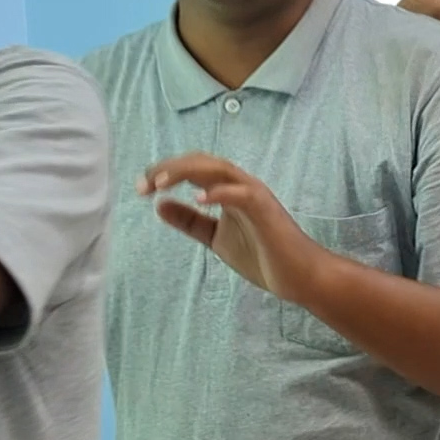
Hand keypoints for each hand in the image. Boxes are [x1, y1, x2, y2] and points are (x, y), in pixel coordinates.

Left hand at [140, 154, 330, 303]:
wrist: (298, 277)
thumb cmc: (263, 255)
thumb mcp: (216, 238)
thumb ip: (191, 221)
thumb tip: (159, 205)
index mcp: (229, 189)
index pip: (193, 169)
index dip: (165, 172)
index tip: (140, 188)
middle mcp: (241, 185)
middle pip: (202, 161)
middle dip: (169, 168)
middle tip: (143, 184)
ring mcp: (254, 195)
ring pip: (218, 169)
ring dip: (186, 172)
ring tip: (161, 183)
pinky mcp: (265, 210)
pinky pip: (241, 193)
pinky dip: (219, 192)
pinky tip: (198, 198)